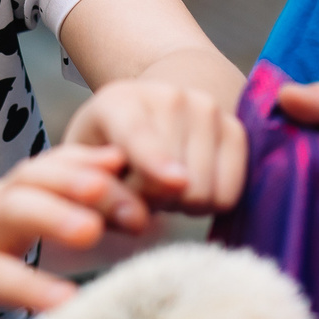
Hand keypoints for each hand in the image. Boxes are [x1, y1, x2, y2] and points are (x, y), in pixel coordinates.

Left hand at [0, 144, 142, 318]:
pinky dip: (85, 157)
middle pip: (12, 208)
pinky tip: (120, 160)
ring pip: (36, 175)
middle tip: (92, 231)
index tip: (66, 302)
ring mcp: (3, 193)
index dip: (26, 286)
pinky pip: (53, 159)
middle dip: (50, 215)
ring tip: (115, 191)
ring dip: (74, 178)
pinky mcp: (24, 176)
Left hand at [63, 79, 247, 214]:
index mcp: (119, 102)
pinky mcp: (236, 129)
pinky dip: (210, 201)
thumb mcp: (82, 162)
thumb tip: (135, 221)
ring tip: (165, 183)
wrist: (155, 105)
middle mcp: (169, 97)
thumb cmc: (109, 143)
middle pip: (173, 180)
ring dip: (181, 203)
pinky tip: (192, 183)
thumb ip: (96, 194)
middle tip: (142, 189)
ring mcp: (207, 110)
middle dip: (154, 200)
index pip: (138, 134)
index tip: (174, 181)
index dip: (155, 159)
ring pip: (203, 190)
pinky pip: (230, 192)